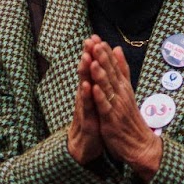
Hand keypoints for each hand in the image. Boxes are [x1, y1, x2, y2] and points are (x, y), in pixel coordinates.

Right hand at [66, 38, 103, 165]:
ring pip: (84, 87)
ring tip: (86, 58)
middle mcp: (85, 96)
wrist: (85, 147)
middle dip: (87, 57)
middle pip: (86, 74)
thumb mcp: (96, 100)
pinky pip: (86, 107)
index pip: (92, 69)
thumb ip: (98, 83)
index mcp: (90, 91)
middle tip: (88, 40)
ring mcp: (85, 108)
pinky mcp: (87, 120)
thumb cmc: (92, 120)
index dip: (93, 54)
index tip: (95, 36)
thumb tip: (99, 67)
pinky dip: (87, 96)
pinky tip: (87, 86)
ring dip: (85, 73)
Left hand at [86, 39, 162, 181]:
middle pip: (111, 73)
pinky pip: (105, 106)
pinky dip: (100, 96)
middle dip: (102, 58)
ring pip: (108, 88)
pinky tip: (94, 87)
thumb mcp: (126, 90)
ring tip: (94, 60)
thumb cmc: (130, 118)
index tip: (97, 38)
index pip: (114, 66)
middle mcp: (122, 94)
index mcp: (123, 87)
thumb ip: (122, 70)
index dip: (105, 52)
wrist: (140, 144)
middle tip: (95, 42)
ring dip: (101, 73)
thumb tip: (117, 48)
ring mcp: (117, 106)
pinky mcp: (112, 120)